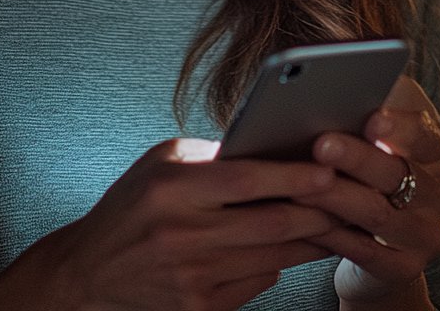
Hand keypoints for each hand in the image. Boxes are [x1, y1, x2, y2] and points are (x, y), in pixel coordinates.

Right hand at [0, 137, 338, 310]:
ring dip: (310, 240)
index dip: (292, 175)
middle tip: (349, 196)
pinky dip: (280, 265)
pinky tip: (292, 249)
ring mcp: (192, 277)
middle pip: (270, 224)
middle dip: (318, 210)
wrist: (90, 272)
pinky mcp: (199, 308)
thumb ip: (212, 154)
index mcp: (172, 188)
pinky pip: (257, 284)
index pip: (245, 180)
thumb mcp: (161, 162)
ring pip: (273, 258)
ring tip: (336, 220)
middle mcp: (182, 234)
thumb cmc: (131, 204)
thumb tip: (270, 145)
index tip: (328, 167)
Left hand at [293, 76, 439, 306]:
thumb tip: (337, 79)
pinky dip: (332, 236)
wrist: (378, 237)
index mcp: (434, 148)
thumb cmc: (368, 165)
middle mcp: (439, 191)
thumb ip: (367, 100)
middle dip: (356, 158)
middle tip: (321, 144)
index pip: (423, 134)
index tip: (371, 117)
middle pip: (396, 172)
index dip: (398, 126)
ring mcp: (425, 232)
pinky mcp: (405, 267)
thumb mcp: (375, 127)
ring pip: (376, 212)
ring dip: (336, 196)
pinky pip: (364, 252)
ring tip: (300, 183)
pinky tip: (305, 221)